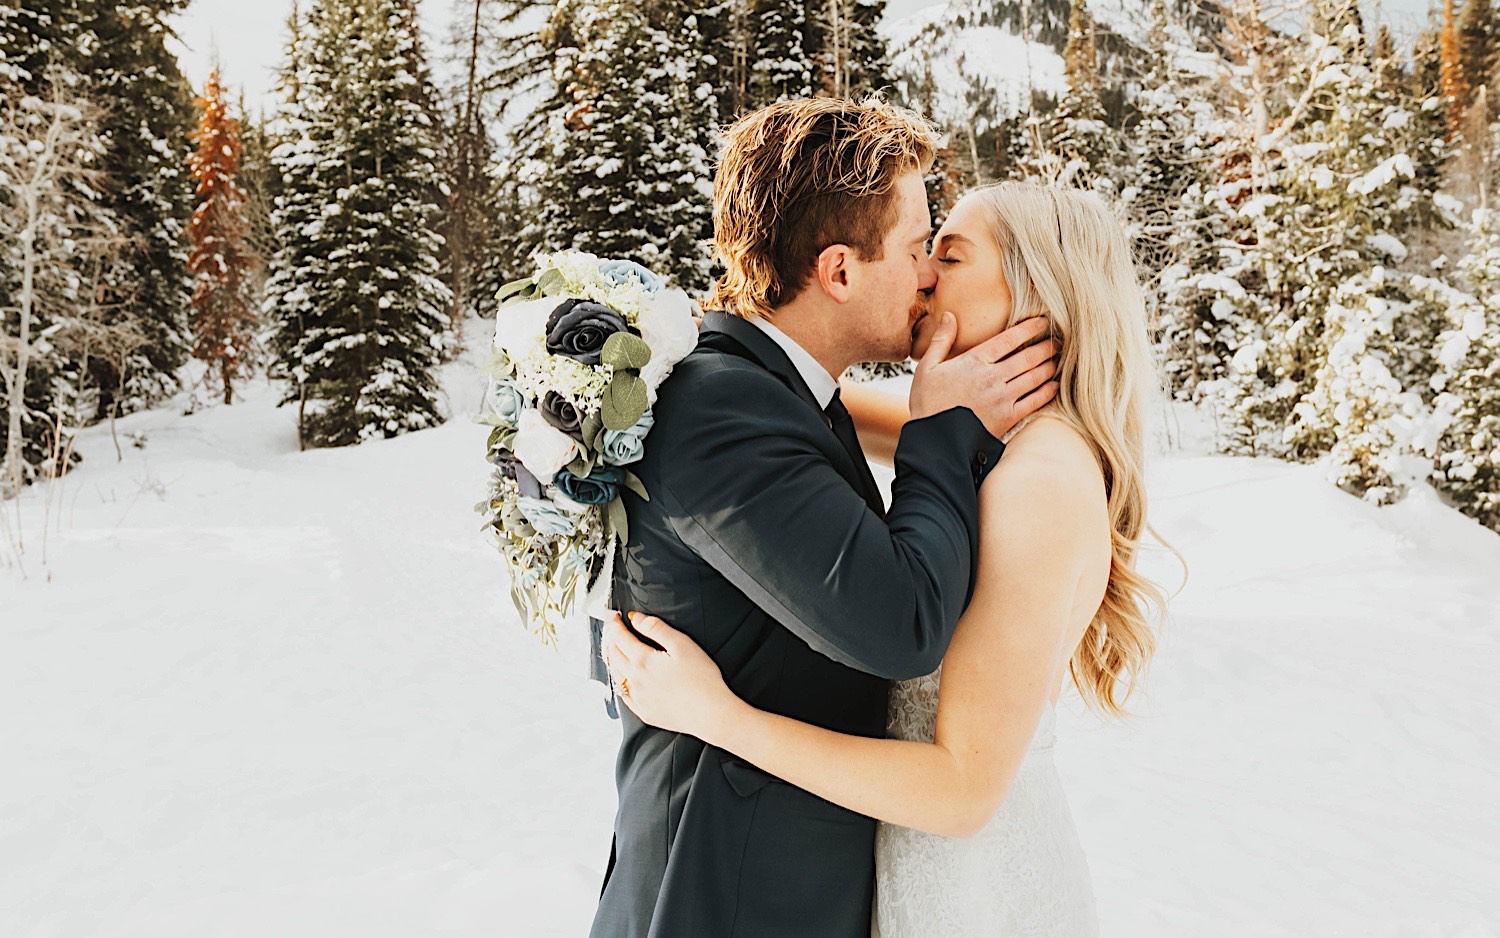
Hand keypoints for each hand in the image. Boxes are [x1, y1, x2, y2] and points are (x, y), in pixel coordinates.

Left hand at [603, 612, 737, 742]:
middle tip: (613, 632)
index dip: (615, 625)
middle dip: (611, 640)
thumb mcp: (682, 644)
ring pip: (616, 675)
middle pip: (614, 655)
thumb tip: (636, 619)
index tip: (615, 618)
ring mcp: (638, 698)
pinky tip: (626, 680)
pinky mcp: (644, 712)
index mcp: (643, 661)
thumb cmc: (701, 678)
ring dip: (613, 661)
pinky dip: (621, 683)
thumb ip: (656, 628)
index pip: (620, 638)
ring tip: (616, 652)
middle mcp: (635, 680)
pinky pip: (624, 696)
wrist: (709, 713)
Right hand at [909, 313, 1060, 439]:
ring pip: (1035, 377)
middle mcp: (992, 378)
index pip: (1009, 339)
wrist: (933, 440)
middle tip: (1058, 340)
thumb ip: (941, 340)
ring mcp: (1002, 399)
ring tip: (1058, 359)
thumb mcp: (927, 367)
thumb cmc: (927, 403)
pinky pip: (1035, 401)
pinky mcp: (1008, 418)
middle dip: (1046, 347)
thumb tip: (950, 315)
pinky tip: (1053, 385)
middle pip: (1028, 357)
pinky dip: (1047, 391)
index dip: (1030, 328)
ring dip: (1050, 366)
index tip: (1042, 322)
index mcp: (974, 362)